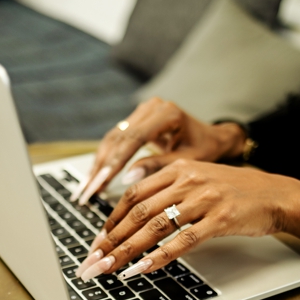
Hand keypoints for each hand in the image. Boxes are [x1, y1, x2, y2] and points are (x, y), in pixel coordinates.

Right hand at [74, 98, 245, 204]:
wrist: (212, 136)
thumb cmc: (205, 149)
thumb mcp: (186, 161)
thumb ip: (158, 166)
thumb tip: (128, 179)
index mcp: (167, 114)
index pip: (134, 138)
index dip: (115, 162)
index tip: (101, 182)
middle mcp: (152, 107)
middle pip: (118, 137)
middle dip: (101, 168)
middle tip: (87, 192)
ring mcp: (143, 111)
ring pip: (113, 138)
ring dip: (98, 165)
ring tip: (86, 190)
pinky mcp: (137, 119)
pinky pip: (116, 140)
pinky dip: (105, 160)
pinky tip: (95, 178)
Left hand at [76, 160, 299, 281]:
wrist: (276, 195)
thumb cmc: (235, 192)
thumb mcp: (197, 179)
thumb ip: (165, 183)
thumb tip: (131, 189)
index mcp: (177, 169)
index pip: (133, 195)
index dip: (110, 221)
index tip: (95, 244)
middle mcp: (187, 180)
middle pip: (137, 213)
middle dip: (109, 241)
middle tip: (90, 263)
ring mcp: (202, 199)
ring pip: (153, 228)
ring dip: (125, 252)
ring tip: (107, 270)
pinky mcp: (218, 219)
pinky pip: (181, 241)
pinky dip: (156, 258)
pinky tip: (140, 271)